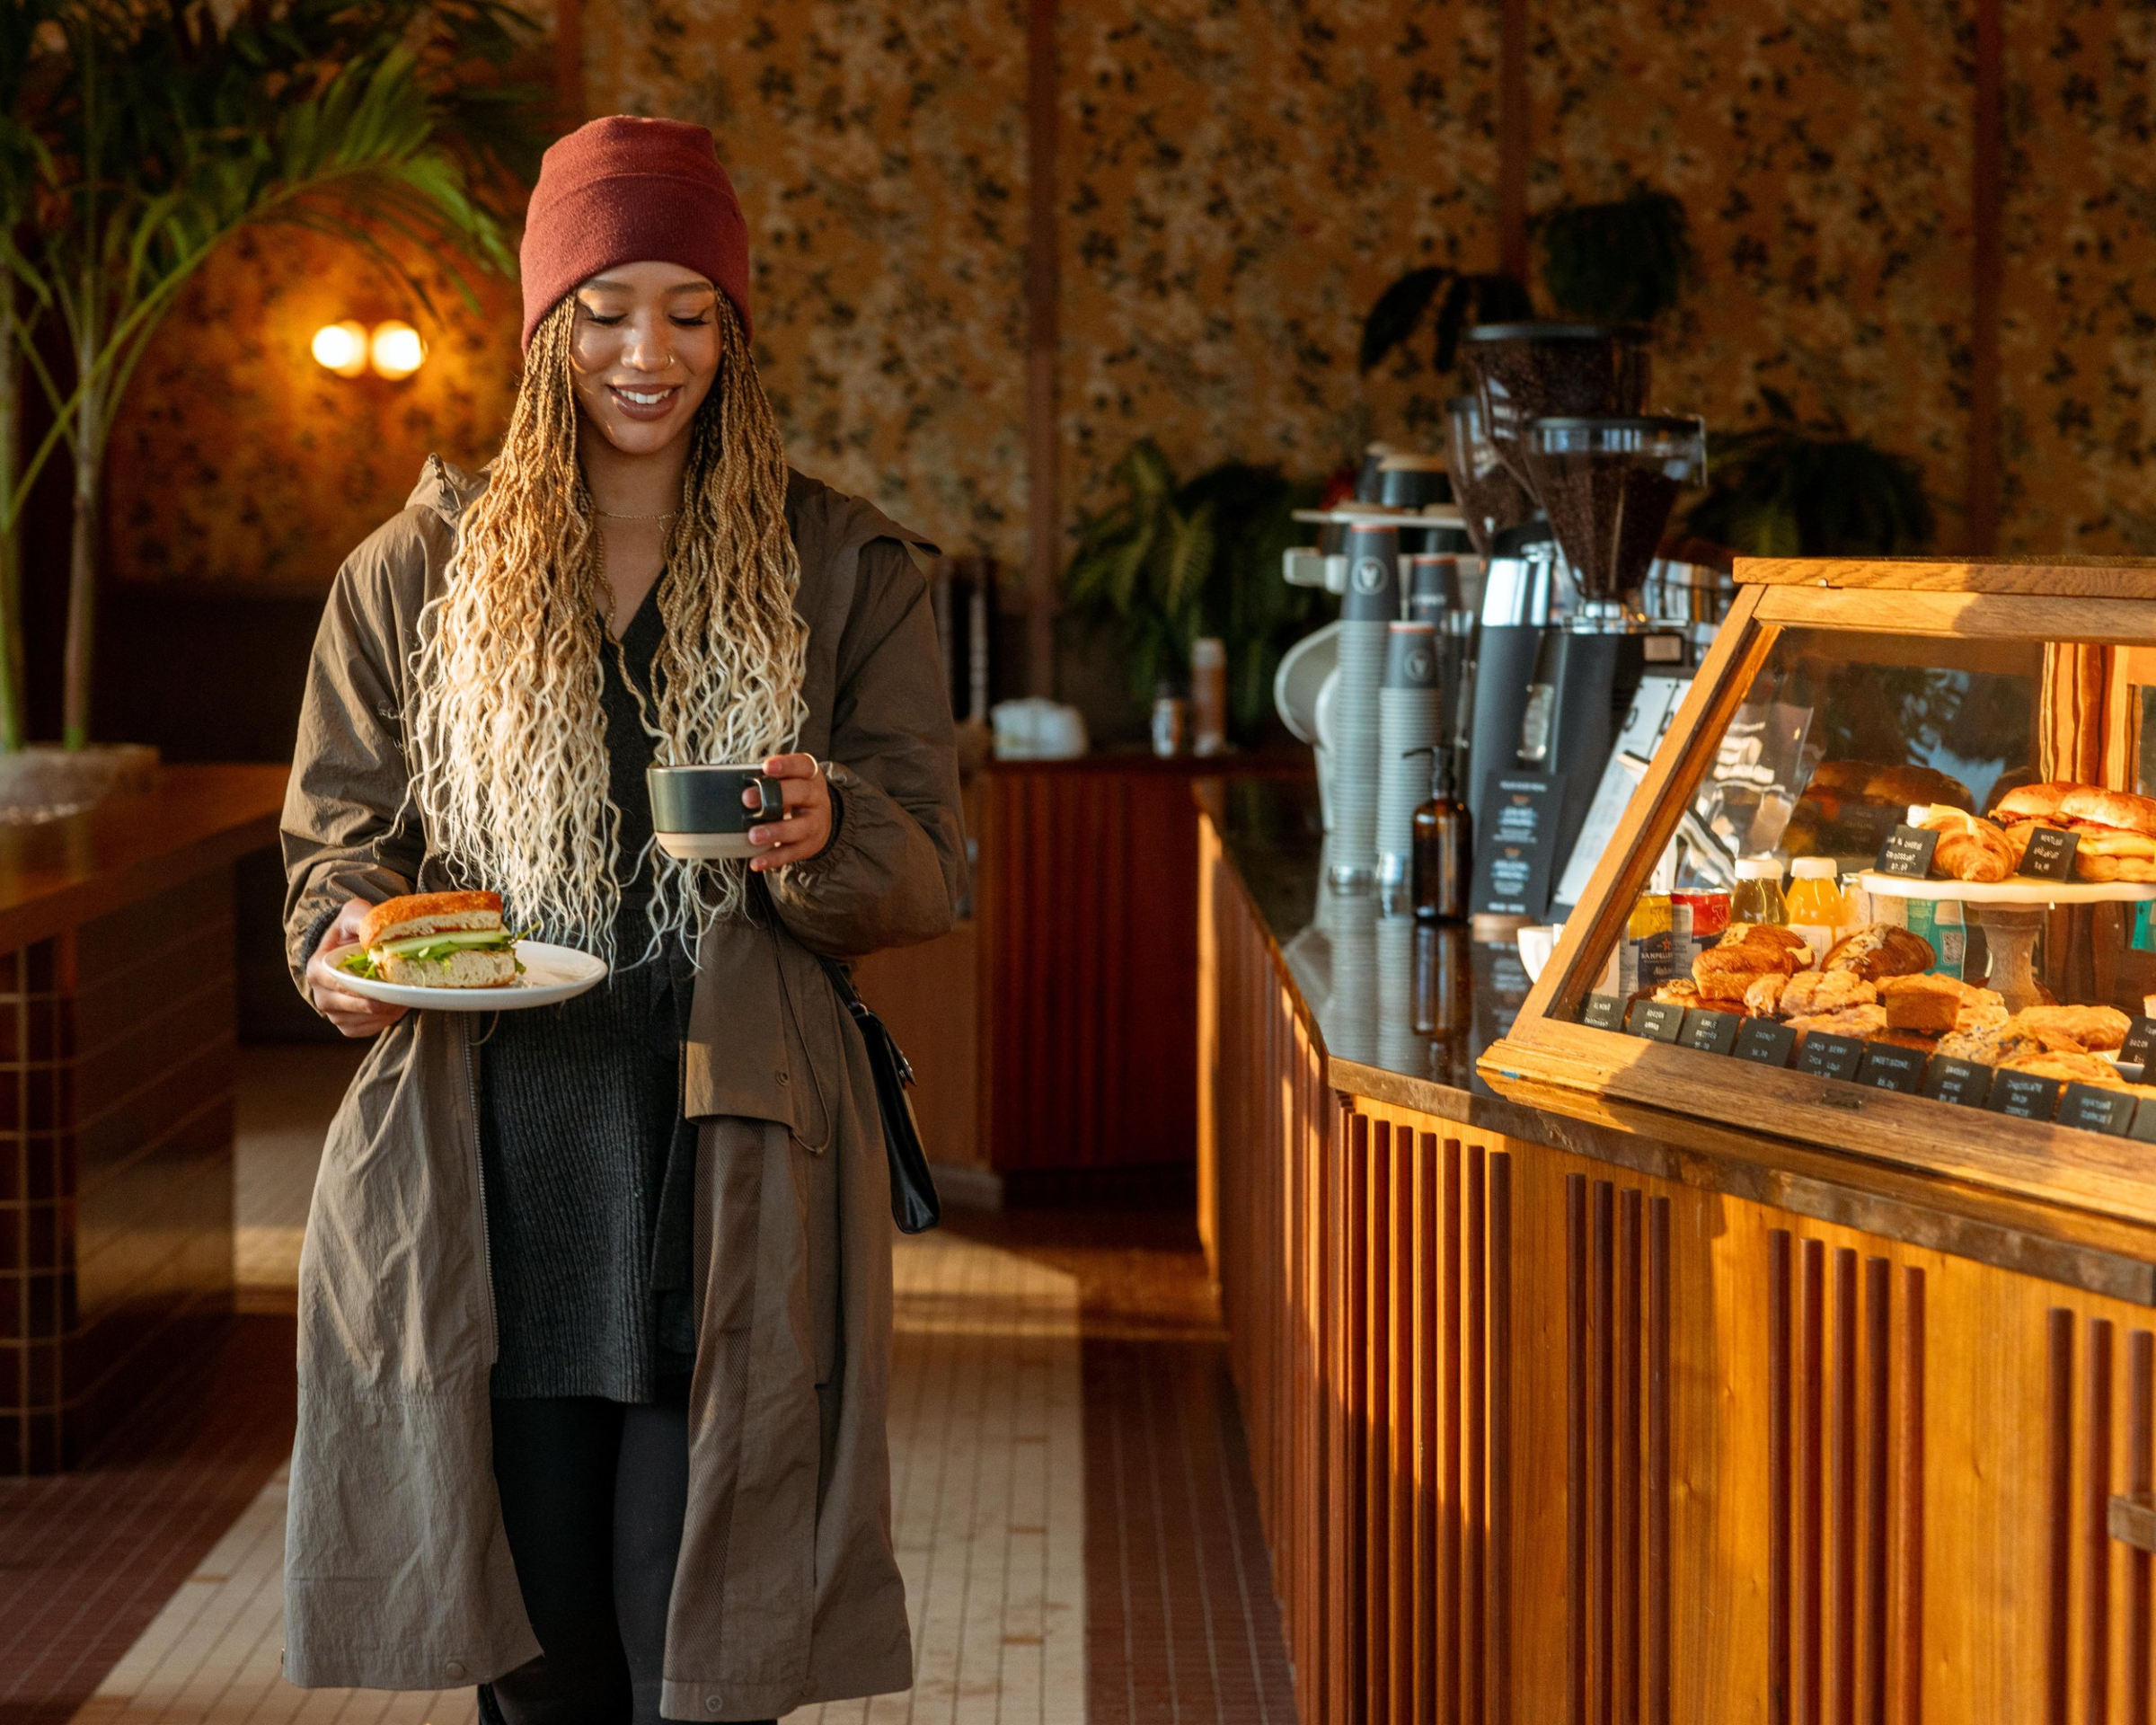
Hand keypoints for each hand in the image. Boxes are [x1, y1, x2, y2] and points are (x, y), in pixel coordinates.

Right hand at [305, 898, 410, 1037]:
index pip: (342, 984)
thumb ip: (362, 918)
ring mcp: (332, 1013)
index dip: (368, 985)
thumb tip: (373, 931)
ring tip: (406, 994)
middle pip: (357, 1004)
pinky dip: (386, 1020)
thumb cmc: (350, 931)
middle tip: (408, 989)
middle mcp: (321, 995)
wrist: (346, 948)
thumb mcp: (354, 914)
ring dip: (389, 1010)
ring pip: (365, 1019)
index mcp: (318, 969)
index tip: (392, 981)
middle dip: (384, 998)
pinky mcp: (346, 1025)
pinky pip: (368, 1029)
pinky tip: (397, 1005)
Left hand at [747, 753, 832, 870]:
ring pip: (800, 827)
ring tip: (753, 835)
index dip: (786, 765)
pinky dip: (773, 859)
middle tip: (747, 799)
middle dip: (776, 795)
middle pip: (802, 793)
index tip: (766, 767)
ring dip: (775, 831)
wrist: (822, 820)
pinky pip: (792, 853)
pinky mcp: (810, 846)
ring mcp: (816, 823)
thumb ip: (769, 781)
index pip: (803, 765)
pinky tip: (757, 862)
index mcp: (811, 777)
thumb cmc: (795, 796)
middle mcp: (817, 798)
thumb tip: (736, 784)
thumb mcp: (790, 782)